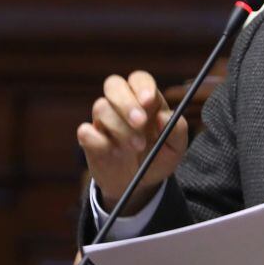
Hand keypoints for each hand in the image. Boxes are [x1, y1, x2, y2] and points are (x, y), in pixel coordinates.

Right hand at [76, 70, 188, 213]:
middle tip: (140, 122)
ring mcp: (103, 121)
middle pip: (114, 84)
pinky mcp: (90, 139)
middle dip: (127, 102)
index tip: (150, 101)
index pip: (139, 79)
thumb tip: (164, 116)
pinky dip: (98, 140)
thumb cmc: (157, 158)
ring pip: (101, 107)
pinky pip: (86, 131)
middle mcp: (121, 105)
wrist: (139, 185)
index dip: (142, 86)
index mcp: (144, 100)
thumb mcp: (176, 149)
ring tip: (137, 147)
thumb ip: (177, 131)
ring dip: (120, 128)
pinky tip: (114, 153)